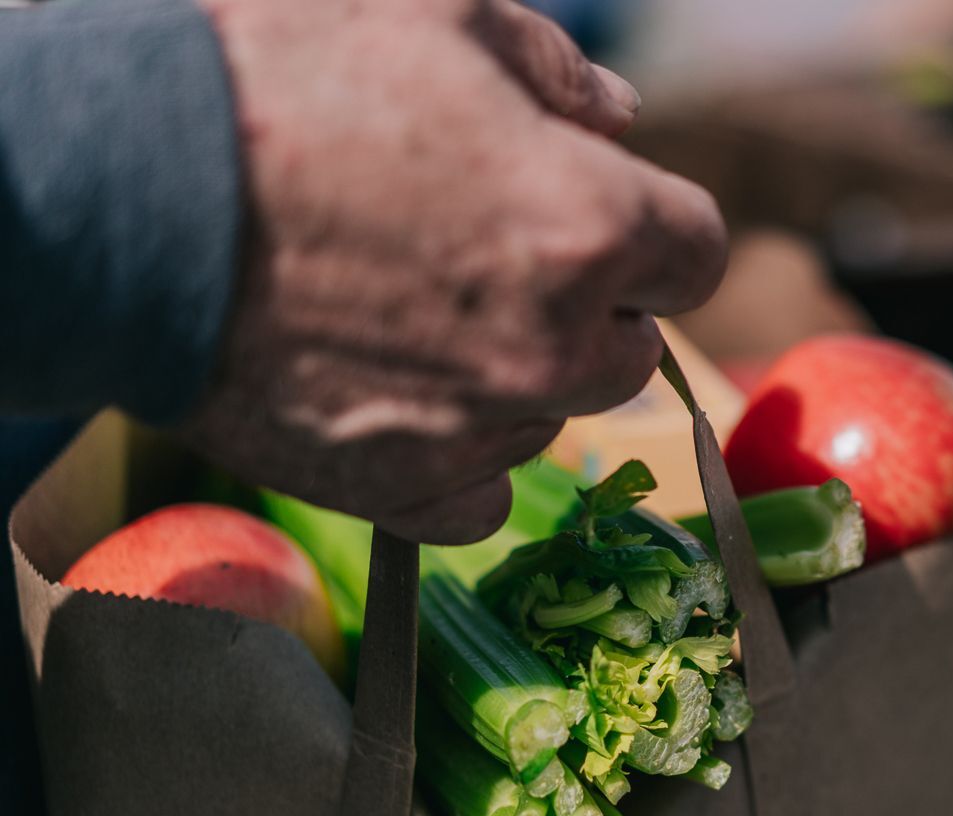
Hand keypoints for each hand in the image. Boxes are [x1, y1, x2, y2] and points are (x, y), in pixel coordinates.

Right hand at [183, 0, 725, 542]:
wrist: (124, 191)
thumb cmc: (284, 81)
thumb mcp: (441, 19)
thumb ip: (559, 74)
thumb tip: (619, 117)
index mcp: (593, 225)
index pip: (695, 252)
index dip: (652, 227)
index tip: (606, 215)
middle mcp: (554, 344)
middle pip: (630, 345)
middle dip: (588, 302)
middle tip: (495, 258)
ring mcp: (478, 427)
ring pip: (554, 415)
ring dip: (519, 374)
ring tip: (422, 314)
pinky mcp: (400, 489)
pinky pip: (479, 497)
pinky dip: (460, 457)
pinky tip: (411, 399)